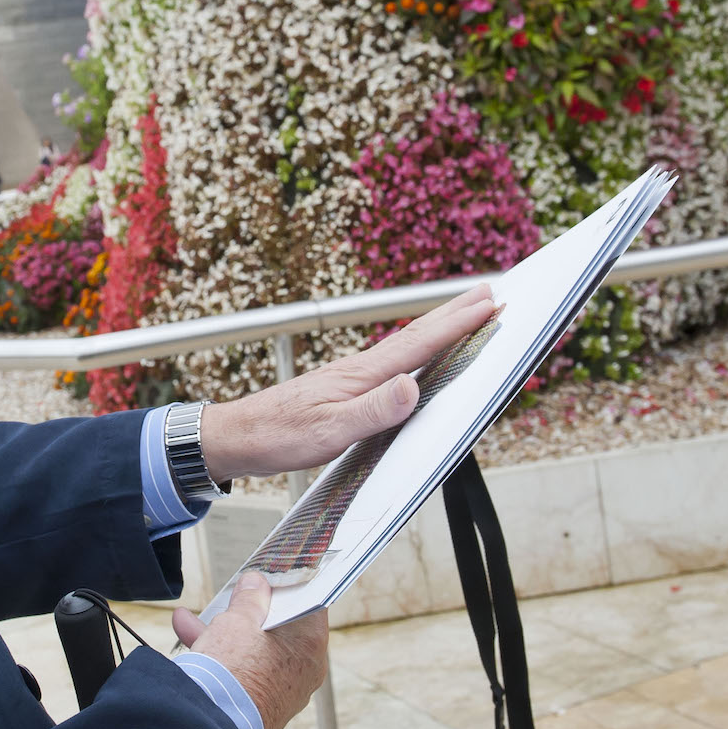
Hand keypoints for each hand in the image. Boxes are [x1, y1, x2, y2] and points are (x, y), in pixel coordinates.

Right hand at [173, 572, 327, 728]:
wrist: (214, 724)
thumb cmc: (235, 667)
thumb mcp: (239, 618)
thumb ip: (251, 597)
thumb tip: (256, 584)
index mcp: (311, 643)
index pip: (309, 603)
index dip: (288, 587)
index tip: (270, 577)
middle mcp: (304, 671)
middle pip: (278, 629)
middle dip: (247, 613)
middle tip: (231, 598)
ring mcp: (283, 693)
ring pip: (254, 653)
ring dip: (223, 634)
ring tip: (189, 621)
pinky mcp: (261, 709)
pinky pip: (243, 675)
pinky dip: (220, 660)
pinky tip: (188, 639)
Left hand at [197, 285, 496, 482]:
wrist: (238, 435)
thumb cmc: (280, 436)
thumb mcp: (329, 431)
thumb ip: (372, 411)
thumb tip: (412, 387)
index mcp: (363, 374)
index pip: (420, 343)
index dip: (457, 323)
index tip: (489, 302)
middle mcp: (361, 368)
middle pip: (417, 334)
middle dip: (455, 313)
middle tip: (490, 292)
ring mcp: (353, 376)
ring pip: (406, 346)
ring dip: (439, 328)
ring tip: (464, 315)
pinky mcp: (345, 388)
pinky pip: (393, 363)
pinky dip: (416, 351)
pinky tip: (416, 358)